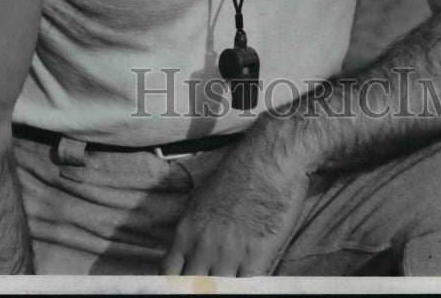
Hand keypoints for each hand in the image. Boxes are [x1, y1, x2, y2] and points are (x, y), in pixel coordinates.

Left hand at [162, 133, 310, 276]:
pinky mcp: (257, 256)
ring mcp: (230, 253)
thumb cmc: (241, 171)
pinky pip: (248, 289)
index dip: (176, 287)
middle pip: (192, 287)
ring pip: (219, 291)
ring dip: (225, 287)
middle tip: (211, 284)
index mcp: (187, 230)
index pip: (168, 276)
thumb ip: (195, 231)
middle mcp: (203, 246)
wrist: (271, 156)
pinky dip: (248, 288)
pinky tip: (251, 282)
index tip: (186, 286)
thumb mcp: (204, 198)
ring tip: (231, 281)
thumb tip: (190, 255)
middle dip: (201, 288)